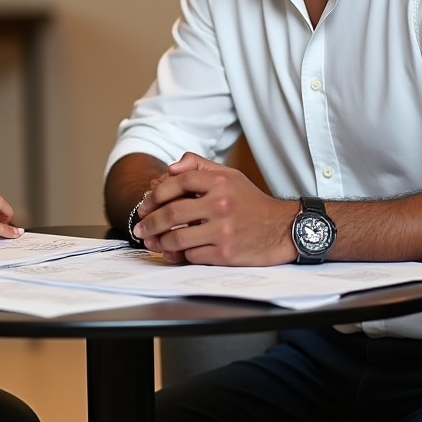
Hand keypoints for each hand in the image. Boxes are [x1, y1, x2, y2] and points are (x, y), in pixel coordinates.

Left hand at [133, 152, 295, 264]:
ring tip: (152, 242)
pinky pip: (192, 255)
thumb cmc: (250, 202)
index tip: (145, 205)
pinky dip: (179, 255)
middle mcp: (221, 204)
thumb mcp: (229, 175)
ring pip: (178, 238)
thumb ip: (198, 165)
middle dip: (150, 222)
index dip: (156, 194)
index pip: (177, 182)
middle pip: (172, 213)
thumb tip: (170, 168)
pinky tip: (174, 253)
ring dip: (160, 242)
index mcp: (220, 181)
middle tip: (140, 228)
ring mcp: (223, 230)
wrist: (282, 229)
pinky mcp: (226, 254)